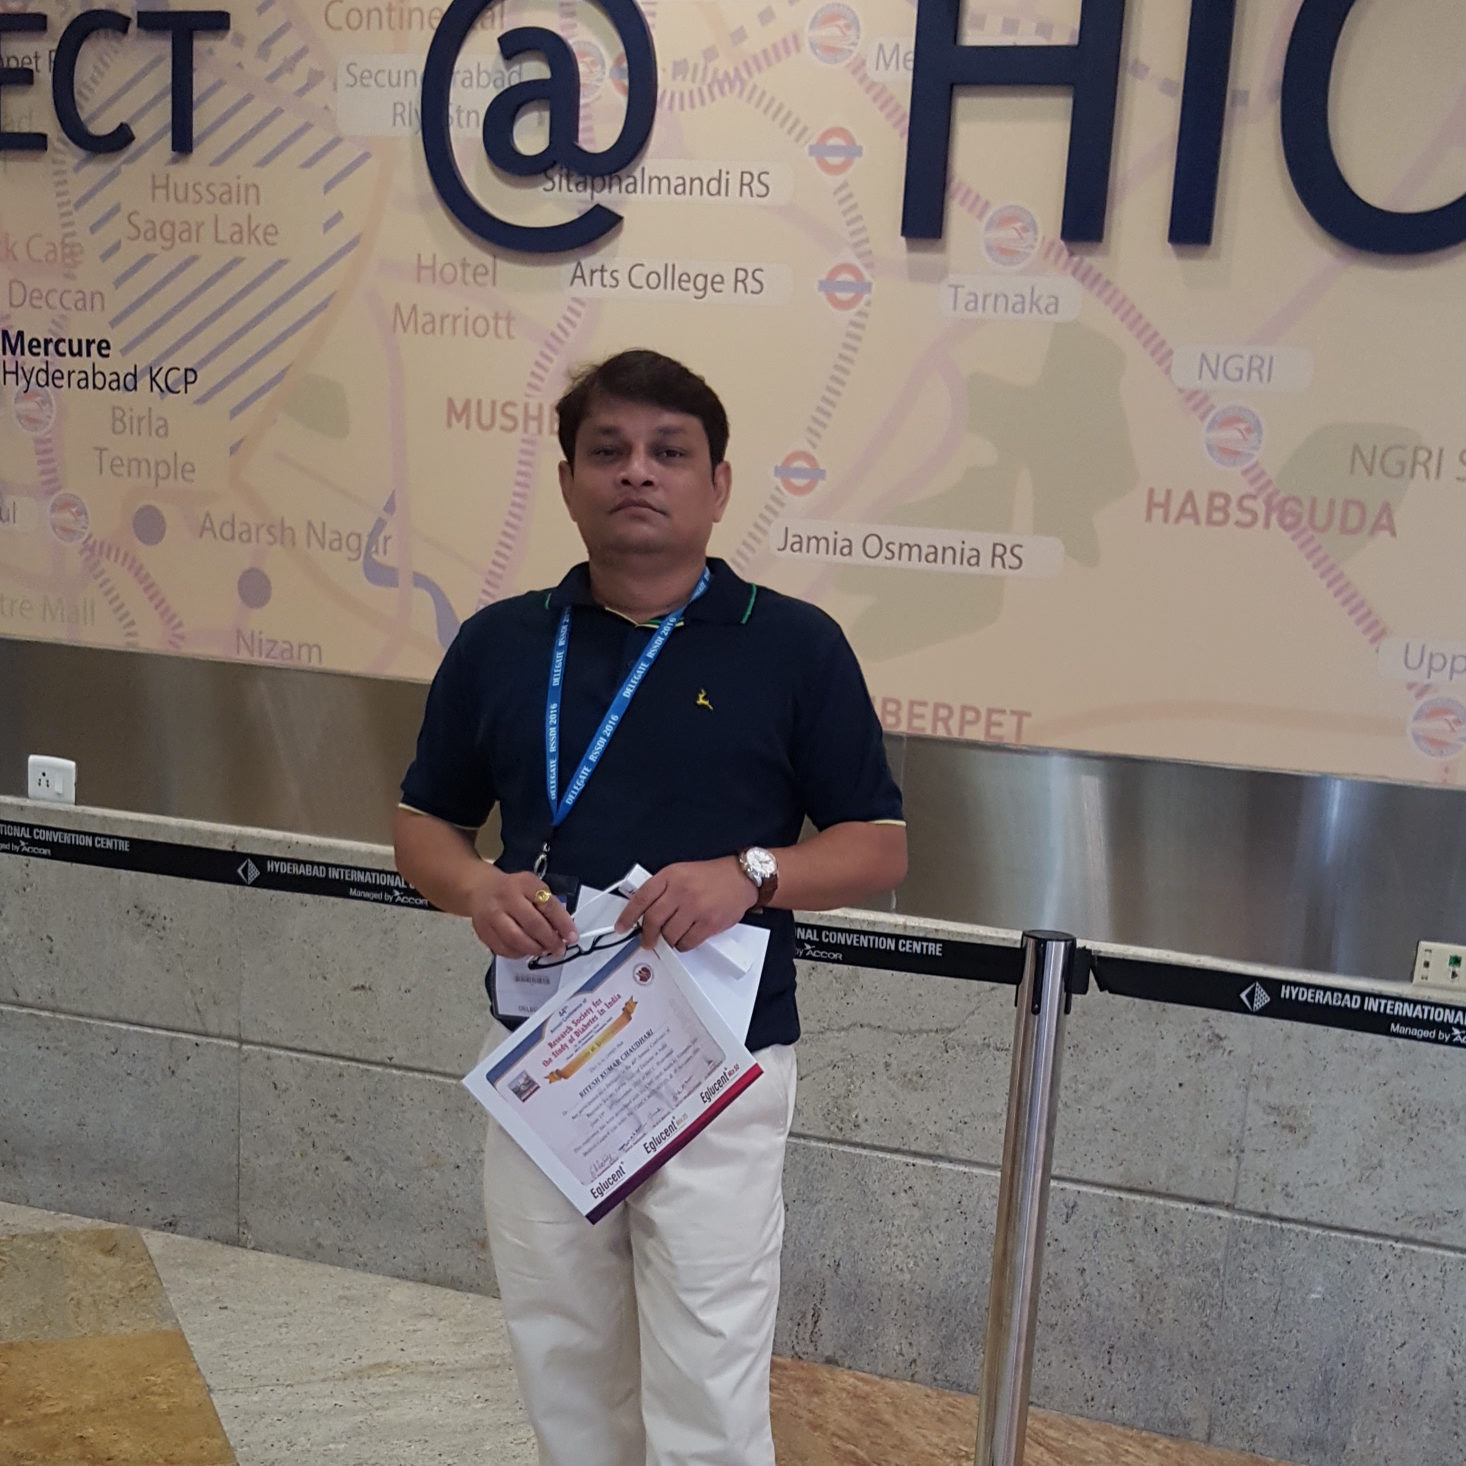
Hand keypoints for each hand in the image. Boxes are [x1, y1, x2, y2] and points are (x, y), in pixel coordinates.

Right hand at [468, 867, 577, 958]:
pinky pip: (503, 948)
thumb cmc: (512, 889)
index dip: (563, 923)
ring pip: (516, 939)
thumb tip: (564, 930)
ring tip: (544, 950)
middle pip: (532, 924)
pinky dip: (518, 953)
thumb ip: (548, 905)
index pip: (548, 905)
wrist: (480, 888)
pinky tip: (525, 951)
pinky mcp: (483, 930)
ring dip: (534, 949)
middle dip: (550, 940)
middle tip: (559, 948)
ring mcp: (492, 915)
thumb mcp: (533, 887)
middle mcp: (507, 898)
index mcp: (524, 884)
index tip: (572, 936)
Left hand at [615, 858, 756, 951]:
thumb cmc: (711, 876)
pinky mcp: (709, 923)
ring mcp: (696, 907)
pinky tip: (685, 937)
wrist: (741, 878)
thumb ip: (662, 889)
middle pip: (653, 920)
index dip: (628, 915)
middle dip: (646, 935)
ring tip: (672, 935)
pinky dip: (682, 945)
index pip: (641, 897)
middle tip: (647, 941)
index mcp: (671, 876)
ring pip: (669, 935)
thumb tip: (642, 912)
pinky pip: (686, 943)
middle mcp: (681, 890)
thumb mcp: (681, 872)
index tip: (622, 927)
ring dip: (667, 940)